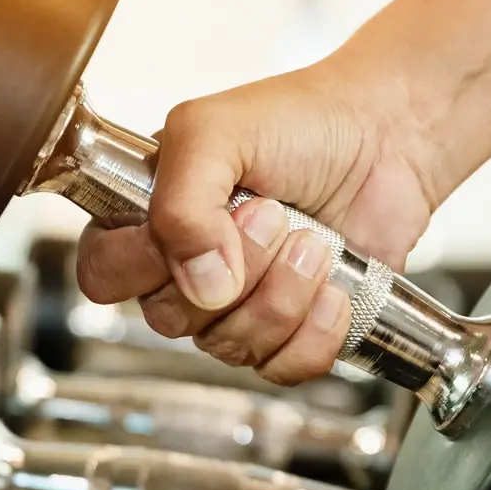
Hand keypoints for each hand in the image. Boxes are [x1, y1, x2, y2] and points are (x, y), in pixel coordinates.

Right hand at [73, 46, 437, 385]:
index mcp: (148, 216)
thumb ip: (181, 201)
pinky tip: (333, 288)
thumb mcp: (214, 132)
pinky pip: (280, 368)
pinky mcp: (291, 329)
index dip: (146, 264)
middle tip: (275, 214)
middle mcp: (185, 266)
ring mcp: (238, 303)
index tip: (202, 226)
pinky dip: (315, 331)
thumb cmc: (298, 121)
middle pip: (171, 320)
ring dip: (283, 293)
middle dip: (239, 269)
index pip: (104, 275)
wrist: (386, 135)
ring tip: (312, 240)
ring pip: (230, 346)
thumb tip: (200, 283)